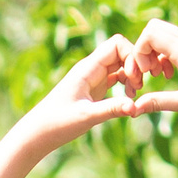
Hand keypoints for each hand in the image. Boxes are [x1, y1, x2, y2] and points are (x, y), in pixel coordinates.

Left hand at [15, 35, 143, 149]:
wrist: (38, 133)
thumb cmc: (57, 123)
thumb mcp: (86, 116)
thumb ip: (111, 109)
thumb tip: (135, 107)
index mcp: (87, 68)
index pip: (117, 44)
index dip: (132, 56)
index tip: (135, 78)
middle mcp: (91, 69)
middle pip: (122, 51)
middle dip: (135, 65)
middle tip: (139, 87)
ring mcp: (94, 78)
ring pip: (121, 64)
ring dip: (132, 75)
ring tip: (134, 94)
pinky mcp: (95, 89)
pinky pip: (116, 77)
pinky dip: (126, 84)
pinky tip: (128, 100)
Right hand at [125, 18, 177, 126]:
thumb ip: (157, 102)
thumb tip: (132, 110)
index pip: (150, 34)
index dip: (139, 52)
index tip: (145, 74)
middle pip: (155, 27)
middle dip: (144, 48)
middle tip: (148, 72)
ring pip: (165, 33)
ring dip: (155, 51)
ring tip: (159, 75)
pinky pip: (176, 41)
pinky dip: (166, 53)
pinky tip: (170, 74)